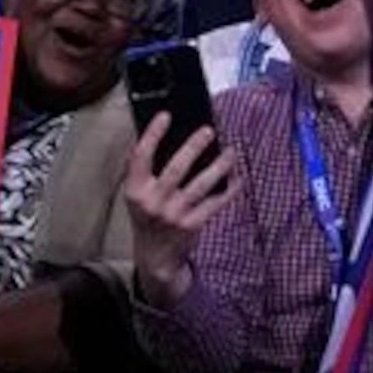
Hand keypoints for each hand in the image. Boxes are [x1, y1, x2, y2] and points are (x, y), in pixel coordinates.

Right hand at [126, 112, 234, 305]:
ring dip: (219, 166)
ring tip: (230, 151)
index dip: (152, 134)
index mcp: (135, 190)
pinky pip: (215, 203)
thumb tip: (161, 134)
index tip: (166, 115)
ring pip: (201, 185)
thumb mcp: (137, 194)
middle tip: (208, 130)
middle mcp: (152, 203)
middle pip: (176, 168)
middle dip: (194, 146)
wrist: (155, 257)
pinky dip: (229, 189)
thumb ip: (143, 170)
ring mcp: (174, 215)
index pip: (140, 157)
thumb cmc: (148, 216)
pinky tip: (237, 177)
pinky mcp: (192, 225)